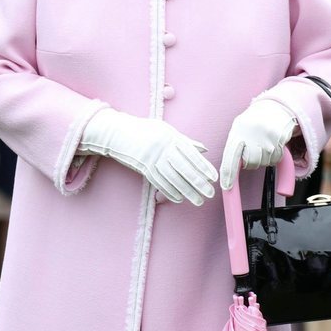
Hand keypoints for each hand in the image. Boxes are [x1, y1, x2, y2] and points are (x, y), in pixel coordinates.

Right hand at [79, 110, 216, 204]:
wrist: (118, 132)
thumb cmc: (146, 130)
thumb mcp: (166, 130)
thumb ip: (185, 141)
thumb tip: (204, 149)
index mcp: (170, 137)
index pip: (190, 154)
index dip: (203, 166)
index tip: (213, 177)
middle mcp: (162, 147)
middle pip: (183, 168)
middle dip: (198, 182)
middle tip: (209, 193)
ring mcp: (151, 158)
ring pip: (172, 178)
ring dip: (186, 191)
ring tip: (198, 200)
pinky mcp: (142, 167)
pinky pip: (158, 182)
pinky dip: (169, 192)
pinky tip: (179, 199)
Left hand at [220, 98, 297, 189]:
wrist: (274, 107)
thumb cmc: (253, 122)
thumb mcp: (239, 130)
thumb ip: (234, 147)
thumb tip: (228, 172)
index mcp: (237, 132)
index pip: (230, 158)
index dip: (228, 175)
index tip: (227, 187)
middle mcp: (250, 133)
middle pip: (251, 163)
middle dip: (252, 161)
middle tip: (254, 150)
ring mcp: (265, 136)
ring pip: (264, 162)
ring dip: (264, 158)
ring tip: (263, 143)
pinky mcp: (279, 137)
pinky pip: (276, 158)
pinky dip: (275, 155)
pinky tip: (272, 142)